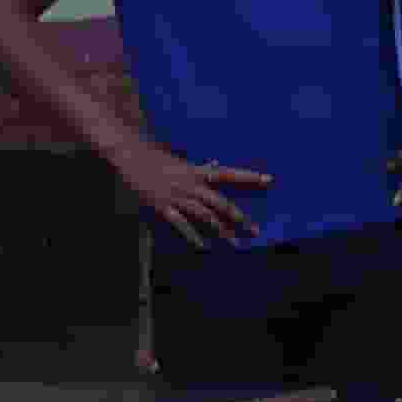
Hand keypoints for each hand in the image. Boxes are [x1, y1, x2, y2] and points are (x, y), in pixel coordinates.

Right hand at [116, 140, 268, 247]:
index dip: (249, 177)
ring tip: (235, 243)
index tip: (270, 180)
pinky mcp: (162, 206)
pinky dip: (193, 236)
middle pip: (220, 202)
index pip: (228, 173)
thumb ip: (199, 168)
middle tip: (255, 231)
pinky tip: (203, 246)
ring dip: (221, 230)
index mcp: (197, 171)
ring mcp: (177, 196)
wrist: (130, 155)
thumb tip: (215, 163)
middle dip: (239, 218)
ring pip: (204, 215)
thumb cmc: (157, 158)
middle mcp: (190, 184)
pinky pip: (180, 224)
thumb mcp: (182, 161)